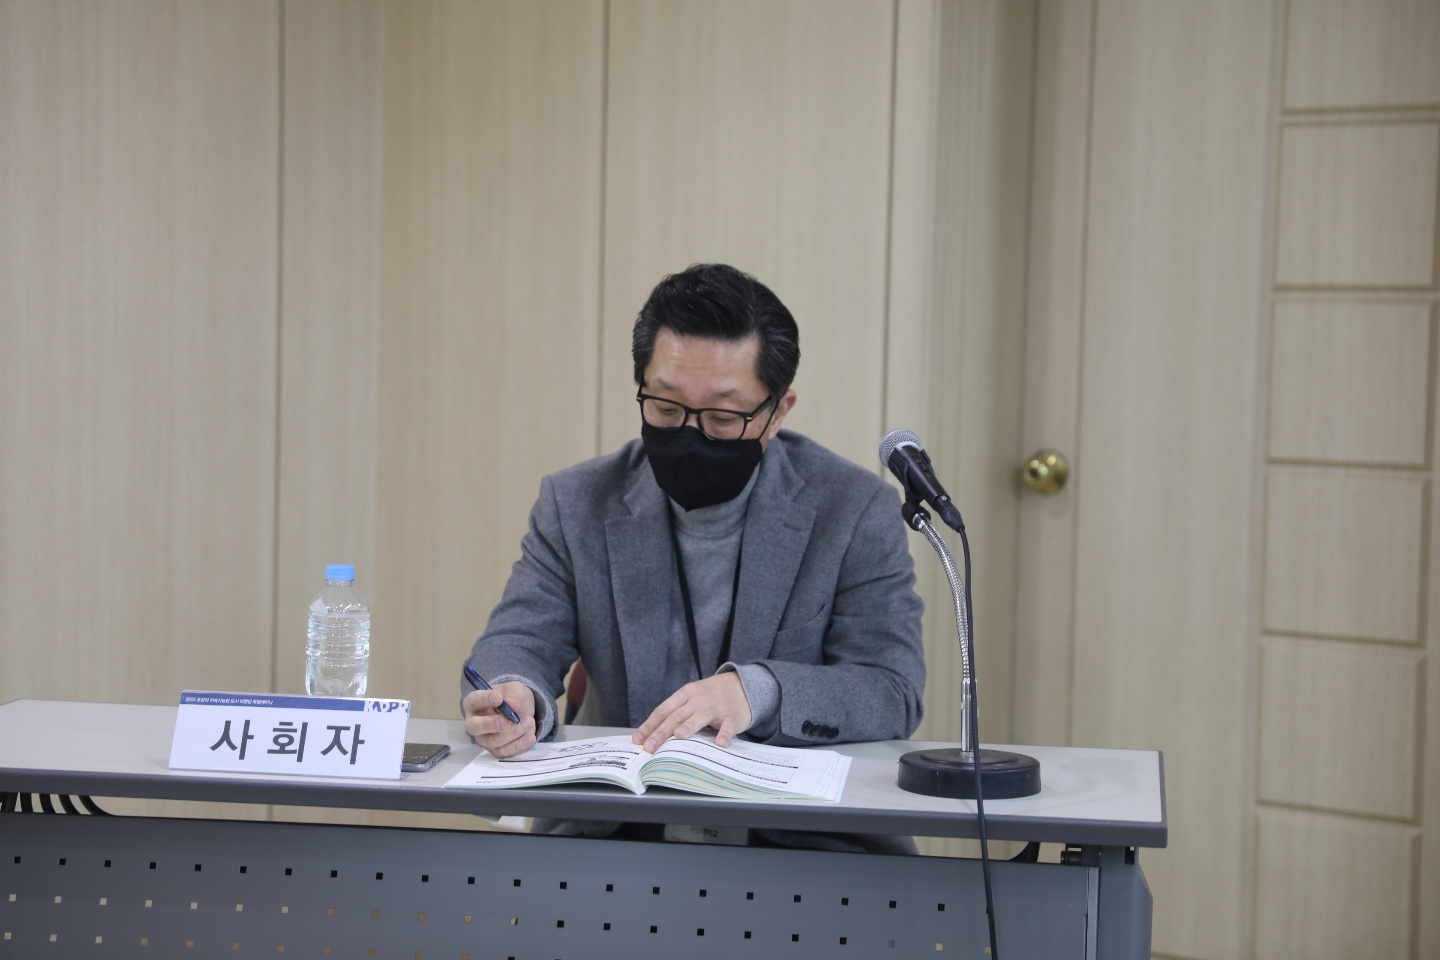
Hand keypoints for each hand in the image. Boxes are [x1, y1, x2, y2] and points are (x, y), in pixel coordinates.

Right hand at [463, 682, 536, 758]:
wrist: (523, 711)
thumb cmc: (513, 698)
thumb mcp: (515, 690)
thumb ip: (513, 695)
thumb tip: (512, 704)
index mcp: (475, 703)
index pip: (473, 701)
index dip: (484, 699)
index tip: (499, 698)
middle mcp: (475, 723)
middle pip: (474, 727)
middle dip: (491, 725)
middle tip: (506, 722)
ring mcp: (485, 738)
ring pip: (493, 741)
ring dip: (512, 733)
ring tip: (529, 722)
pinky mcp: (497, 750)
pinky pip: (505, 751)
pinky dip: (519, 744)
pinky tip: (530, 735)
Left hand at [632, 672, 751, 753]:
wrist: (741, 685)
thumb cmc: (710, 697)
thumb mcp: (691, 699)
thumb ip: (676, 714)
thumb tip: (652, 737)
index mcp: (685, 694)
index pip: (663, 710)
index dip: (649, 725)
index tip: (638, 740)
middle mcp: (698, 699)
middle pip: (677, 716)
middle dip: (662, 732)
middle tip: (650, 747)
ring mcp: (716, 706)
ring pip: (700, 716)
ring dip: (690, 726)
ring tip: (679, 736)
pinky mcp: (733, 715)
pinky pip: (728, 726)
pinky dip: (724, 734)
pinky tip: (720, 743)